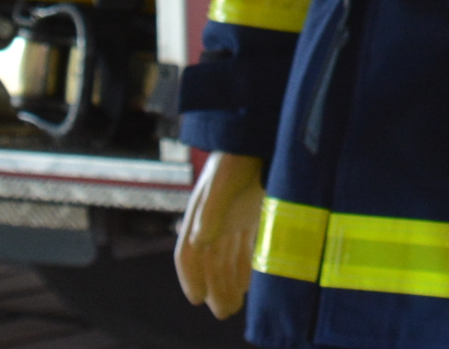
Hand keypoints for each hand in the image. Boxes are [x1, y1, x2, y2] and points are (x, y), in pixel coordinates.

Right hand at [176, 150, 264, 317]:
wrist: (259, 134)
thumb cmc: (238, 156)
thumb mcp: (224, 181)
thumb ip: (211, 210)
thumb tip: (199, 240)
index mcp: (200, 214)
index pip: (188, 252)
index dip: (190, 276)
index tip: (196, 299)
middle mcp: (214, 220)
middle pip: (210, 262)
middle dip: (214, 288)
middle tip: (223, 313)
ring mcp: (233, 218)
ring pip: (227, 259)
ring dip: (228, 283)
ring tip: (233, 308)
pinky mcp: (252, 215)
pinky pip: (245, 248)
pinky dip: (245, 267)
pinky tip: (248, 285)